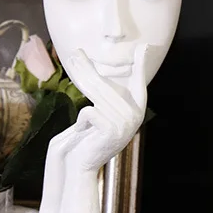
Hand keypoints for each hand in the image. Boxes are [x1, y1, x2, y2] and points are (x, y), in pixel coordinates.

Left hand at [59, 44, 148, 171]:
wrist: (83, 166)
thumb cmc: (91, 139)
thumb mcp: (103, 115)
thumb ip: (107, 96)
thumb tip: (101, 73)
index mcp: (136, 110)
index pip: (139, 83)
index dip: (141, 65)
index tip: (144, 47)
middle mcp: (135, 116)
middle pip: (106, 86)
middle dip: (87, 68)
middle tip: (74, 54)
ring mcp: (125, 124)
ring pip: (98, 96)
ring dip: (80, 85)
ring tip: (69, 72)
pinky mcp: (112, 131)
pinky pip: (90, 112)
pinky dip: (82, 121)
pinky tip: (83, 131)